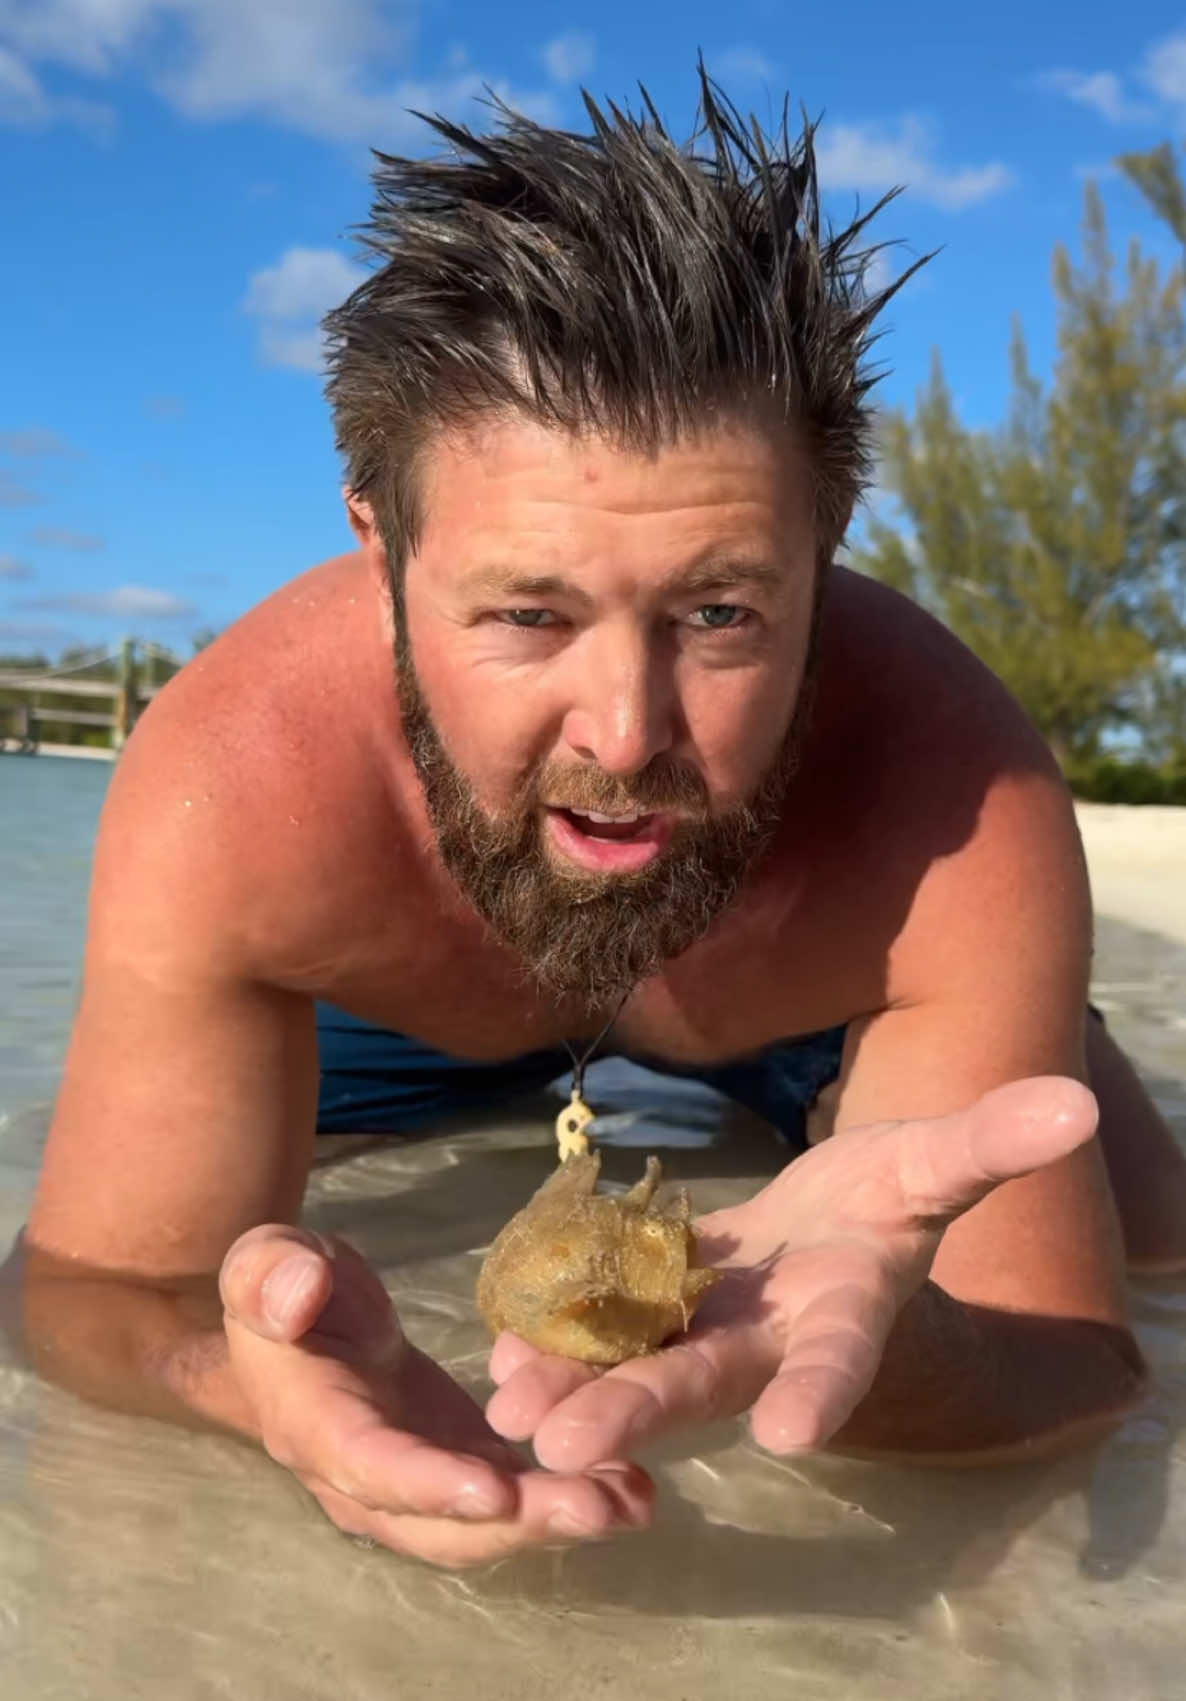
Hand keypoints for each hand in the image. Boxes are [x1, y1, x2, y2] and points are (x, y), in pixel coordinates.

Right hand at [220, 1225, 652, 1566]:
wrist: (300, 1319)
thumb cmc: (285, 1284)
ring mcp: (414, 1481)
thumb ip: (272, 1276)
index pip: (370, 1464)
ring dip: (555, 1520)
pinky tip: (628, 1483)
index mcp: (314, 1423)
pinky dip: (564, 1495)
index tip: (498, 1487)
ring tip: (632, 1500)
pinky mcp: (455, 1465)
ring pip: (481, 1524)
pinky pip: (507, 1496)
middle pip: (439, 1521)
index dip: (430, 1482)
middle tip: (600, 1505)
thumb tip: (298, 1291)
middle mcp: (363, 1477)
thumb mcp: (266, 1261)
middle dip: (520, 1522)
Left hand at [485, 1077, 1097, 1467]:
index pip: (845, 1351)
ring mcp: (713, 1323)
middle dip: (643, 1405)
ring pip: (641, 1362)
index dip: (824, 1387)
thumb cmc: (895, 1191)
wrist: (840, 1218)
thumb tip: (1078, 1101)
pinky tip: (501, 1346)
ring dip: (577, 1386)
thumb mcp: (936, 1160)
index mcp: (849, 1304)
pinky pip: (610, 1324)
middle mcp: (774, 1332)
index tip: (790, 1432)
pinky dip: (560, 1336)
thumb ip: (991, 1141)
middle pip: (708, 1373)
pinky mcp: (665, 1301)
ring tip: (507, 1406)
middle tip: (566, 1444)